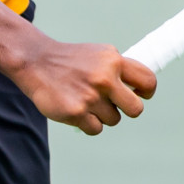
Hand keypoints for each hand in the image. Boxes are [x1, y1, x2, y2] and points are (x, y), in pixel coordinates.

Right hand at [10, 37, 157, 134]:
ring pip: (114, 120)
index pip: (148, 81)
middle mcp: (105, 78)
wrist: (35, 62)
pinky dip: (88, 123)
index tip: (138, 95)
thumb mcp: (98, 55)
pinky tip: (76, 109)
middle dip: (126, 110)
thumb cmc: (70, 60)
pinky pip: (96, 128)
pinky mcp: (76, 112)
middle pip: (136, 109)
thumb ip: (118, 69)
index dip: (146, 92)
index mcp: (113, 60)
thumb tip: (139, 90)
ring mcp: (91, 97)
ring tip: (85, 101)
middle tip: (113, 105)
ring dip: (102, 115)